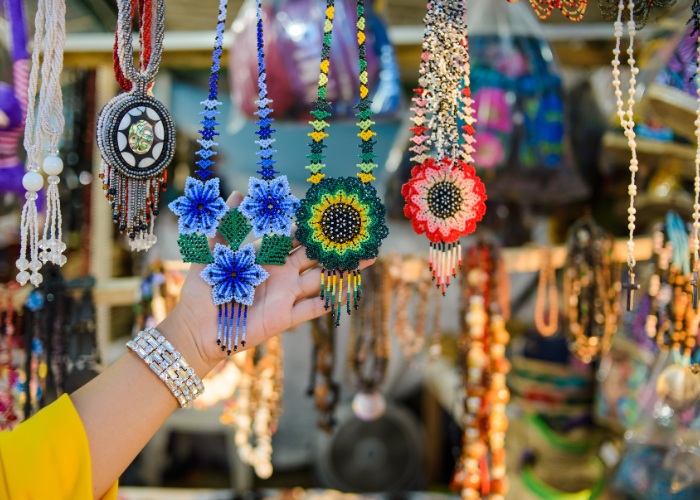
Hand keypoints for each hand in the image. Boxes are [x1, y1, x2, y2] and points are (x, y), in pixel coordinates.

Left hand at [158, 190, 375, 376]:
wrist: (197, 327)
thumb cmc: (203, 288)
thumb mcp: (212, 251)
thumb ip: (226, 224)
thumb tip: (238, 192)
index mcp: (267, 256)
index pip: (295, 238)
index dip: (313, 228)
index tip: (332, 215)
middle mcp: (281, 274)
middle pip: (315, 258)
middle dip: (336, 248)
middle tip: (360, 236)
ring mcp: (285, 295)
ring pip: (320, 281)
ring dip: (342, 271)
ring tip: (366, 261)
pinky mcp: (284, 318)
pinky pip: (312, 308)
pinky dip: (331, 301)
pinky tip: (350, 292)